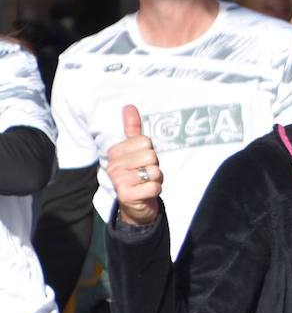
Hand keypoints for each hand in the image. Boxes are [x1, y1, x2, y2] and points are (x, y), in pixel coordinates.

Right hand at [108, 105, 161, 224]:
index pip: (144, 141)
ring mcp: (119, 181)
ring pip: (154, 171)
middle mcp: (114, 165)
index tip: (142, 160)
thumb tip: (129, 107)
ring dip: (156, 178)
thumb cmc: (137, 174)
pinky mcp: (127, 195)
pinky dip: (156, 189)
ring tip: (146, 182)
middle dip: (154, 165)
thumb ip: (132, 130)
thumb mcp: (135, 151)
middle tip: (145, 173)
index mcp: (115, 152)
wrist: (135, 205)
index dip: (150, 151)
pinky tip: (147, 192)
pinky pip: (154, 186)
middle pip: (151, 155)